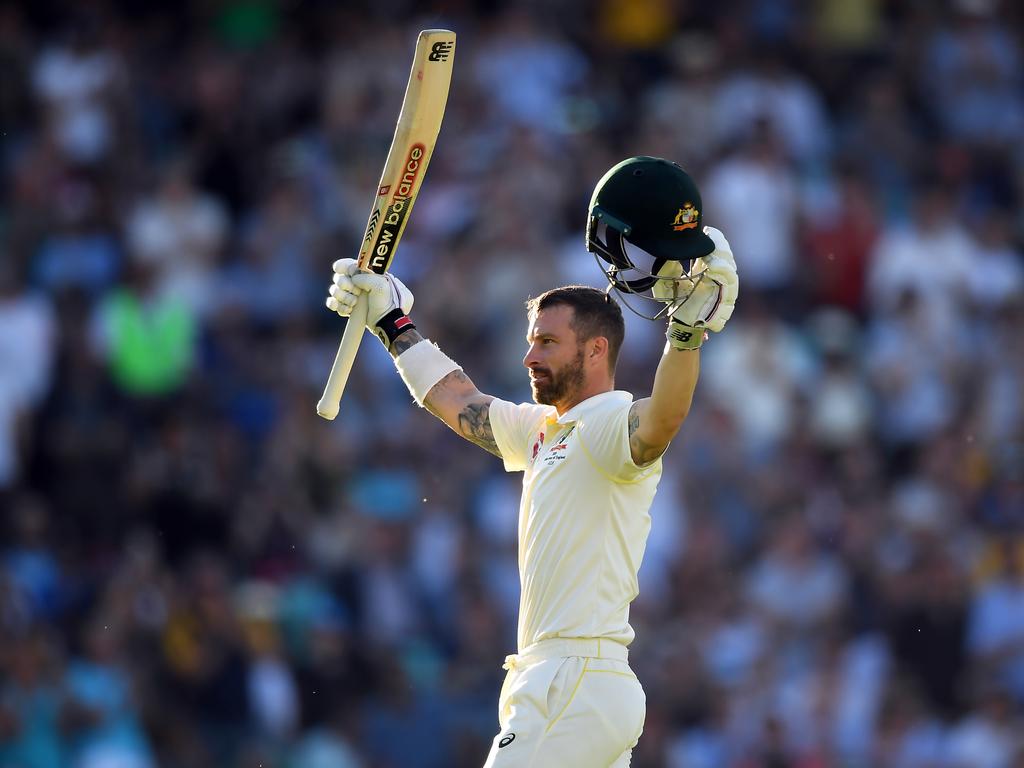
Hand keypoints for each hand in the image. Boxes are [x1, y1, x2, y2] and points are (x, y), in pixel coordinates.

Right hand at [326, 258, 414, 345]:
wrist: (387, 322)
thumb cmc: (388, 303)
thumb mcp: (381, 285)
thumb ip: (366, 277)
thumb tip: (353, 279)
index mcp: (365, 274)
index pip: (346, 265)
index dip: (345, 268)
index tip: (351, 274)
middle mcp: (356, 283)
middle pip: (338, 277)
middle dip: (345, 285)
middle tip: (357, 292)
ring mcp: (350, 295)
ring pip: (334, 291)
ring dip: (344, 297)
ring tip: (355, 304)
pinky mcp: (346, 307)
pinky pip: (332, 303)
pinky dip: (337, 306)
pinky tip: (348, 310)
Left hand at [654, 226, 738, 348]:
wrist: (684, 324)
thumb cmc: (679, 304)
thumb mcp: (669, 284)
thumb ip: (667, 271)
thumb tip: (668, 258)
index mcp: (708, 271)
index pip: (716, 251)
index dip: (714, 240)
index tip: (707, 230)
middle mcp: (719, 278)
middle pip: (726, 256)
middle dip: (720, 244)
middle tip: (711, 235)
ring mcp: (724, 288)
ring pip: (730, 267)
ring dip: (722, 255)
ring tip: (714, 246)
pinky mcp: (726, 298)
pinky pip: (728, 282)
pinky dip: (723, 272)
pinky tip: (715, 266)